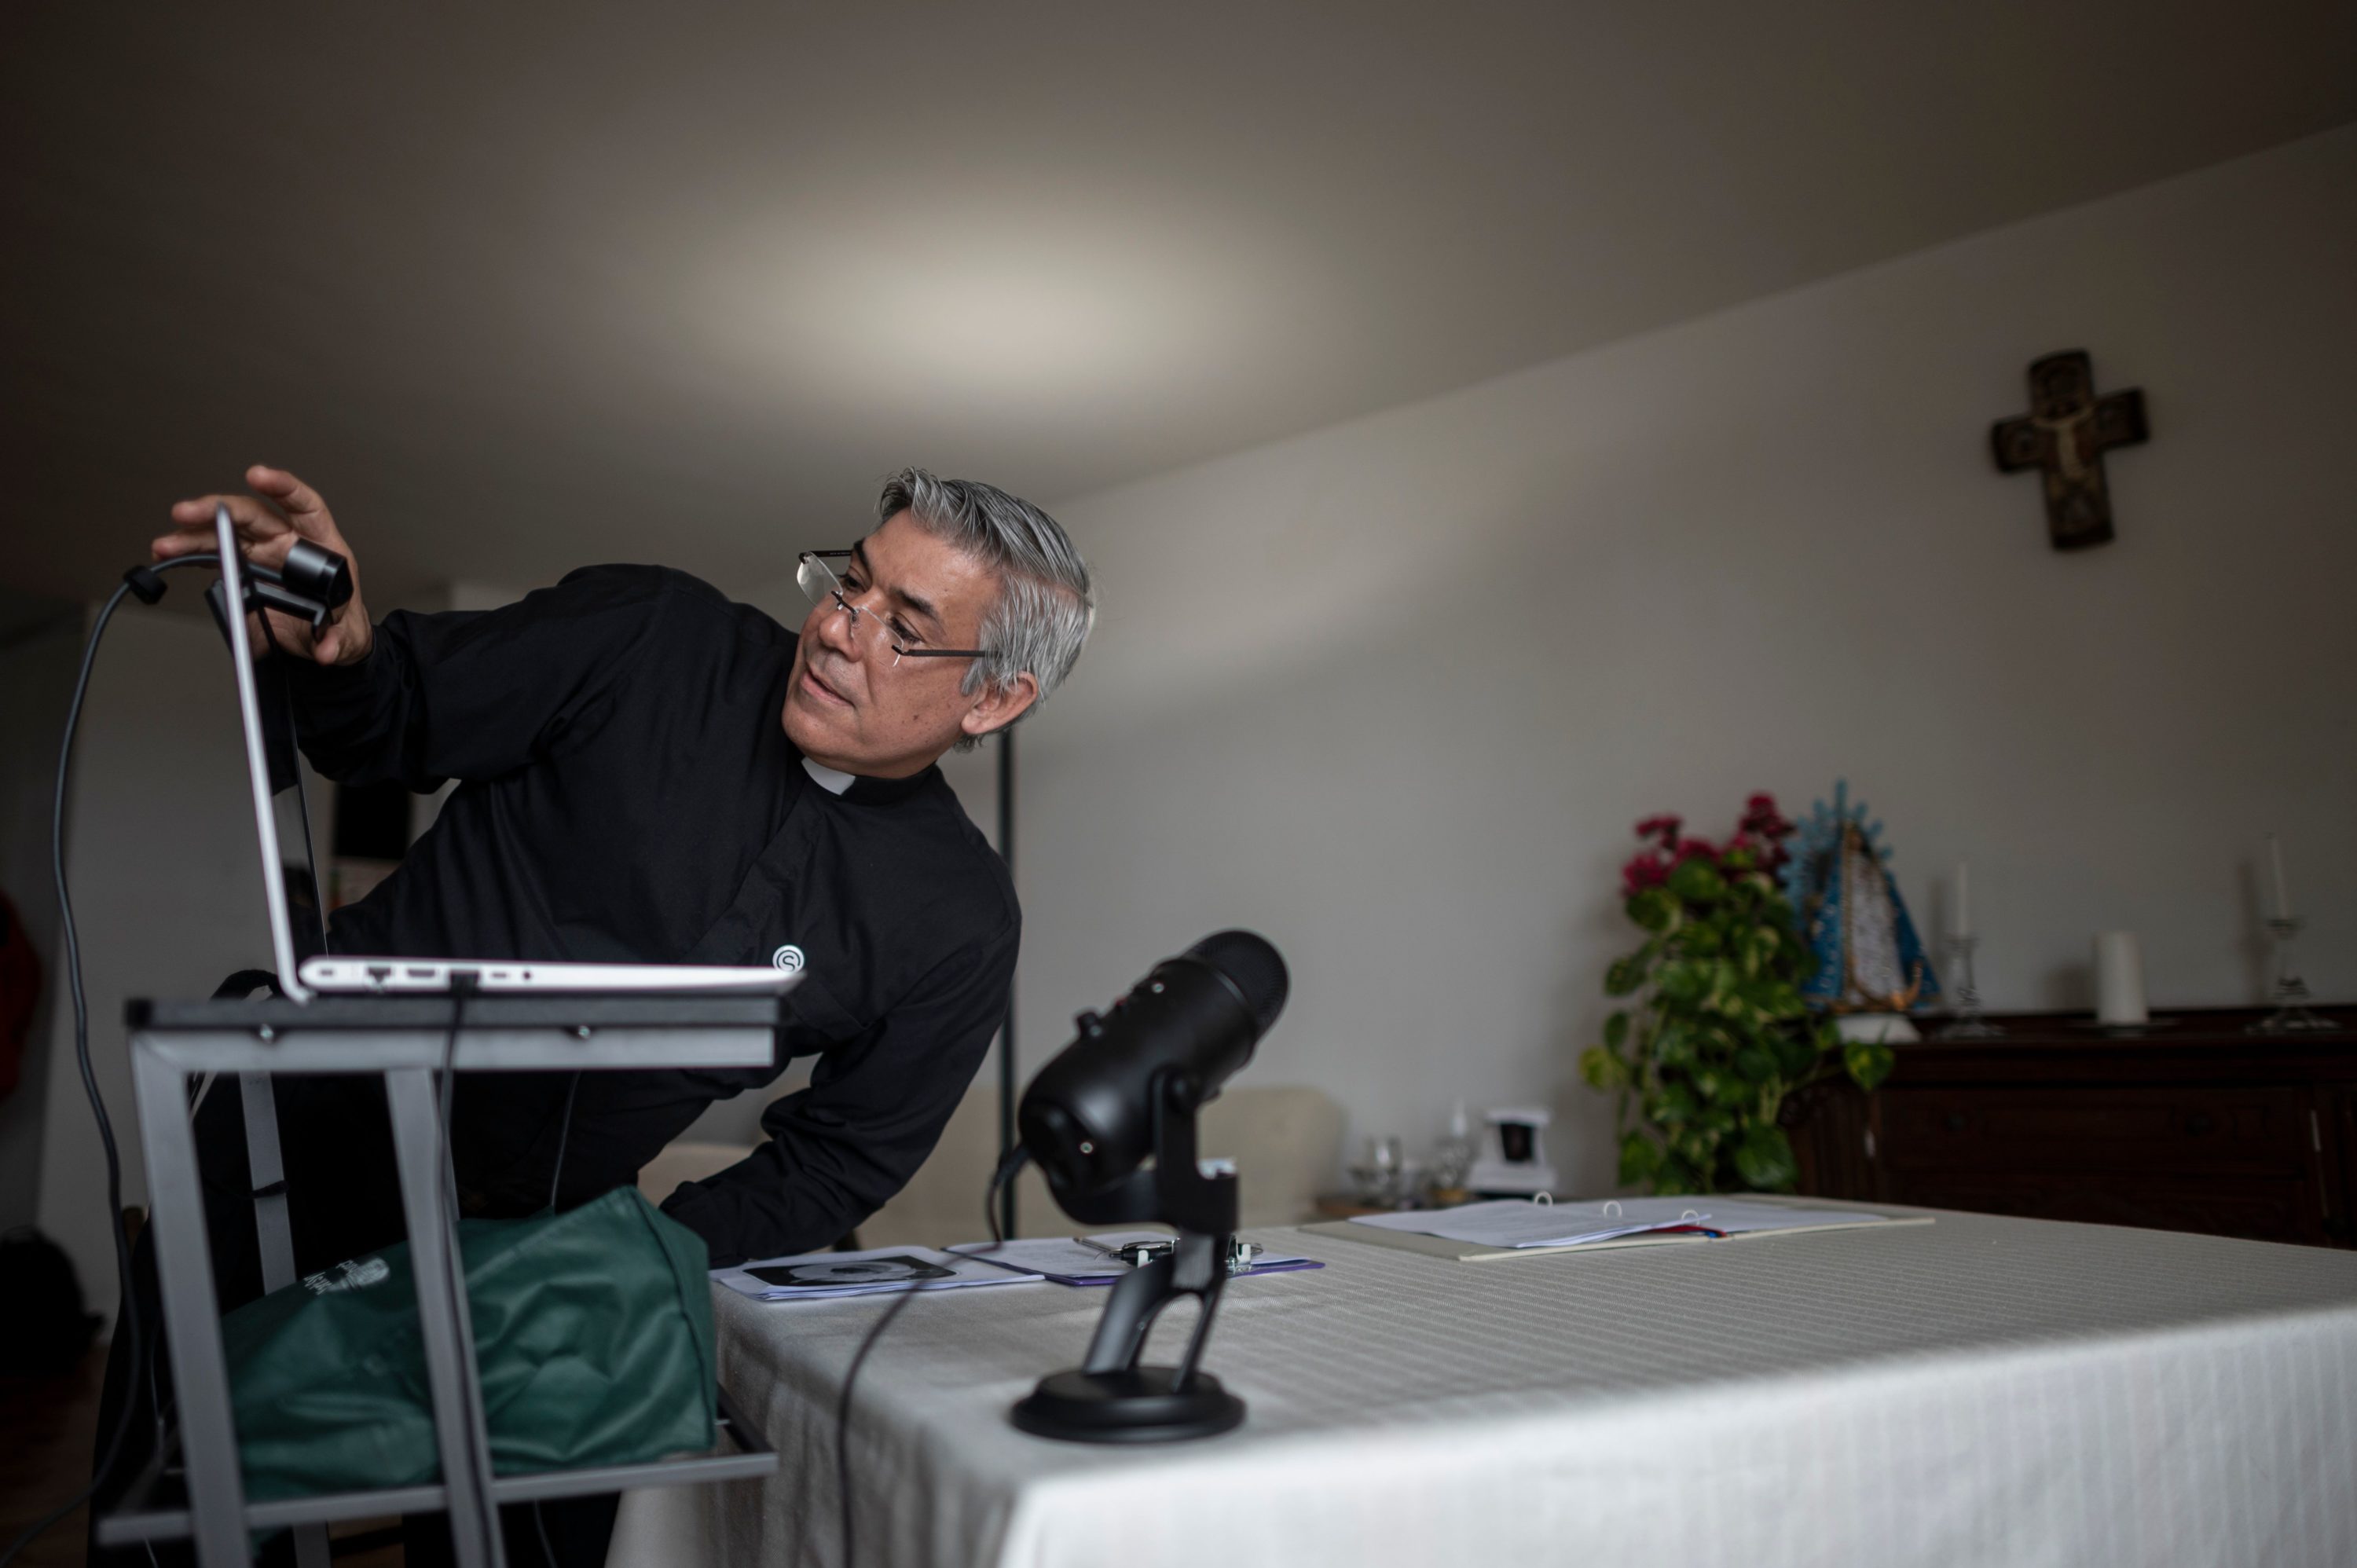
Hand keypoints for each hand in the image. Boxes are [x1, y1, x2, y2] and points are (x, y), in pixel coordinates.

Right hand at [155, 465, 372, 665]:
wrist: (326, 637)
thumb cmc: (340, 621)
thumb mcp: (346, 635)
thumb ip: (337, 641)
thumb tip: (326, 650)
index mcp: (321, 546)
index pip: (305, 506)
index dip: (284, 487)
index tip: (258, 475)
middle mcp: (288, 541)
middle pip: (252, 515)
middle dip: (218, 510)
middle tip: (187, 512)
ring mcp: (263, 552)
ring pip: (225, 533)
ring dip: (193, 535)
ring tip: (167, 544)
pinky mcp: (243, 567)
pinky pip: (215, 553)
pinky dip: (192, 553)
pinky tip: (171, 553)